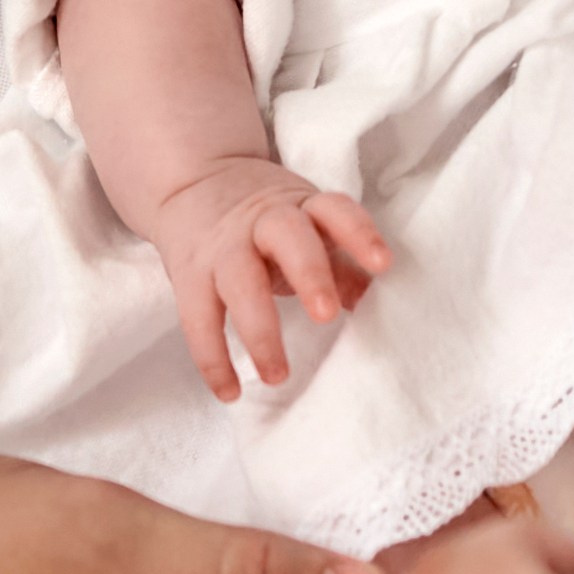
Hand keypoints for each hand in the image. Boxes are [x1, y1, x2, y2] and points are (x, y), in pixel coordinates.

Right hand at [149, 157, 390, 399]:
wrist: (194, 183)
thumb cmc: (267, 220)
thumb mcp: (307, 229)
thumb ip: (342, 265)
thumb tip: (384, 304)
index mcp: (301, 208)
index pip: (333, 210)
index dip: (359, 233)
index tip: (383, 263)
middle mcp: (262, 222)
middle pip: (288, 239)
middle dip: (309, 274)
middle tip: (327, 316)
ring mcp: (223, 248)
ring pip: (239, 282)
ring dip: (259, 331)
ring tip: (277, 376)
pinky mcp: (190, 276)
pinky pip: (198, 319)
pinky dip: (213, 359)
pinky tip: (230, 391)